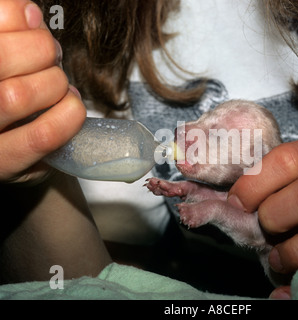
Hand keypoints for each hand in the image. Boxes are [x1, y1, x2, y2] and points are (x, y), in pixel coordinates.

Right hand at [0, 0, 85, 184]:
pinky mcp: (3, 162)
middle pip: (1, 59)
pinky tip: (72, 108)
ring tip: (62, 86)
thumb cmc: (2, 97)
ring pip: (18, 96)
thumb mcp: (4, 64)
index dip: (13, 15)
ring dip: (55, 83)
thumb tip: (30, 14)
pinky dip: (67, 116)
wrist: (0, 149)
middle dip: (41, 49)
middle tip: (52, 56)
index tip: (33, 20)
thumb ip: (7, 34)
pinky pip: (42, 136)